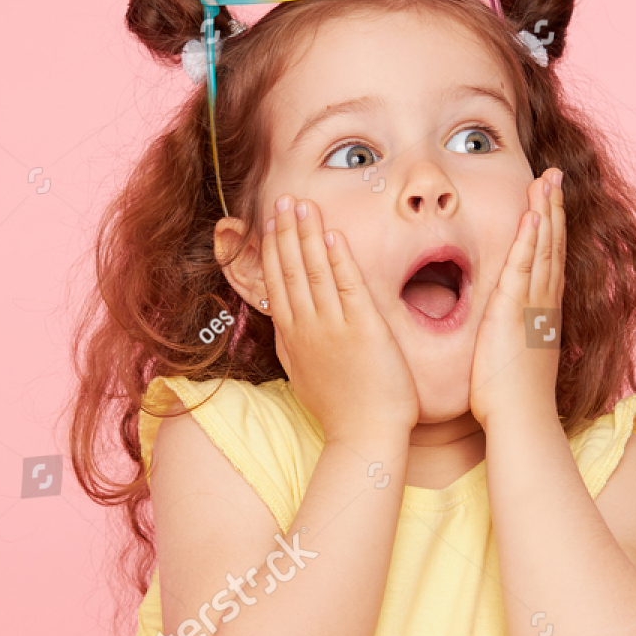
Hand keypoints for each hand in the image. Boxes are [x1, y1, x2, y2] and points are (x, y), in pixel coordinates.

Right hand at [261, 196, 419, 440]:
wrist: (364, 436)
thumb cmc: (343, 411)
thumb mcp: (306, 376)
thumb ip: (297, 348)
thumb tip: (289, 329)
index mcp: (293, 338)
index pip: (277, 284)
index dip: (273, 250)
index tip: (270, 224)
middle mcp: (306, 328)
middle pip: (289, 270)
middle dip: (284, 232)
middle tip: (281, 199)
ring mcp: (332, 328)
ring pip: (313, 271)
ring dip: (306, 235)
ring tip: (301, 205)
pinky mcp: (362, 329)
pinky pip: (347, 286)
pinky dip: (338, 259)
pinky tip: (332, 235)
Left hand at [469, 168, 565, 430]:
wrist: (520, 420)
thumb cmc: (512, 400)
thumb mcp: (516, 360)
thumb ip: (514, 340)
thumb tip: (509, 336)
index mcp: (542, 313)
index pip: (548, 260)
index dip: (551, 227)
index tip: (550, 200)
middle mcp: (543, 304)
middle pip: (551, 245)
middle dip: (553, 207)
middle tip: (554, 174)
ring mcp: (532, 305)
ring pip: (542, 248)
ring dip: (545, 211)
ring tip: (547, 179)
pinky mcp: (513, 311)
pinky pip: (524, 265)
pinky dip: (530, 238)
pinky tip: (532, 213)